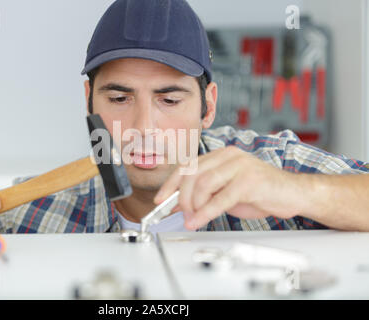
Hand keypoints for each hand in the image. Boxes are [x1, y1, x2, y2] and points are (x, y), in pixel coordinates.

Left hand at [154, 146, 308, 229]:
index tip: (160, 199)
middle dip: (180, 197)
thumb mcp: (225, 191)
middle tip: (178, 213)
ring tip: (191, 219)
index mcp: (220, 155)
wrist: (293, 193)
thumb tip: (177, 204)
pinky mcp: (249, 181)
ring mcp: (239, 166)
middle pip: (191, 174)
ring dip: (192, 206)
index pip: (187, 166)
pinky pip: (219, 198)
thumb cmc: (260, 192)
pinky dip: (204, 213)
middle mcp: (228, 156)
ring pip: (202, 184)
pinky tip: (198, 221)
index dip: (170, 183)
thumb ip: (203, 194)